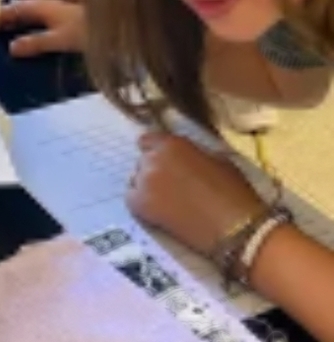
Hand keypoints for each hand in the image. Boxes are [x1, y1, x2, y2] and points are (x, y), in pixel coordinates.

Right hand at [0, 0, 85, 56]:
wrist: (115, 22)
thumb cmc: (85, 29)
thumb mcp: (58, 39)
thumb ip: (35, 42)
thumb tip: (12, 47)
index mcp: (38, 6)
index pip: (10, 9)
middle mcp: (43, 3)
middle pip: (18, 10)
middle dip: (6, 20)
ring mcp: (54, 8)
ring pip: (29, 13)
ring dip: (18, 23)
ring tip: (9, 37)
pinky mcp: (62, 16)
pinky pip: (38, 19)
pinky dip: (30, 26)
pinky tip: (33, 37)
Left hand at [128, 132, 267, 257]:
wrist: (237, 228)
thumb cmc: (234, 192)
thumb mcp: (217, 159)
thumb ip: (193, 152)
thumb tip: (183, 155)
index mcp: (172, 143)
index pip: (148, 140)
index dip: (155, 151)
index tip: (163, 162)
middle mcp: (154, 158)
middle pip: (143, 161)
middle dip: (154, 171)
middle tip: (171, 187)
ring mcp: (145, 181)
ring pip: (136, 179)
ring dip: (147, 187)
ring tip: (167, 202)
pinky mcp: (141, 205)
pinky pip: (132, 199)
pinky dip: (141, 204)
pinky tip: (158, 212)